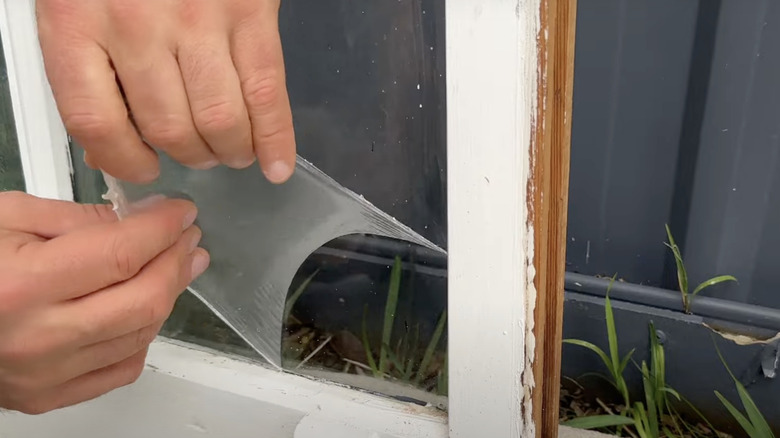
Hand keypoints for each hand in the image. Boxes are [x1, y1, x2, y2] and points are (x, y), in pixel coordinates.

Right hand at [0, 192, 208, 413]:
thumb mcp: (5, 219)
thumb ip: (74, 219)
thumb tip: (134, 220)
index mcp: (21, 286)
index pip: (121, 254)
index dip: (163, 229)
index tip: (181, 213)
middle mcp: (37, 338)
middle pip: (142, 300)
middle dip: (176, 261)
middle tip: (188, 238)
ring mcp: (45, 375)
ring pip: (140, 334)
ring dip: (168, 294)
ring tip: (176, 265)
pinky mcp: (48, 397)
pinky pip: (122, 368)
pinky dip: (144, 334)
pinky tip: (145, 307)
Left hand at [36, 0, 295, 183]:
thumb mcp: (73, 1)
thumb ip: (87, 69)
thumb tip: (108, 147)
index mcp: (75, 19)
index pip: (97, 121)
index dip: (122, 161)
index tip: (141, 169)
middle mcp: (136, 23)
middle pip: (169, 127)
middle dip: (190, 156)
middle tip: (198, 155)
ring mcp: (199, 18)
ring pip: (221, 119)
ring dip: (230, 151)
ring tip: (231, 152)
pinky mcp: (249, 12)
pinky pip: (266, 91)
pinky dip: (276, 137)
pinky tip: (276, 165)